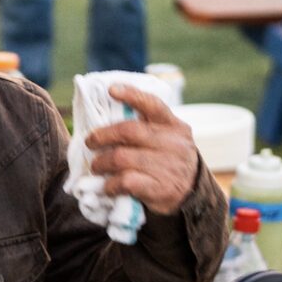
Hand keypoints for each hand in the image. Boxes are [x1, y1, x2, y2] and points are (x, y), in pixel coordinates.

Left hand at [87, 86, 201, 215]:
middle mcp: (171, 143)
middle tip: (90, 142)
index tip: (111, 90)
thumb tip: (107, 116)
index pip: (152, 104)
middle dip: (102, 136)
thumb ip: (147, 126)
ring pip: (121, 158)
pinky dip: (110, 184)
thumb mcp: (168, 137)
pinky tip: (107, 186)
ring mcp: (166, 166)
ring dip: (101, 163)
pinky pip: (125, 182)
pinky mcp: (158, 188)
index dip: (131, 95)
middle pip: (128, 131)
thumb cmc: (169, 158)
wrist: (191, 191)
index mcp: (172, 125)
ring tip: (96, 166)